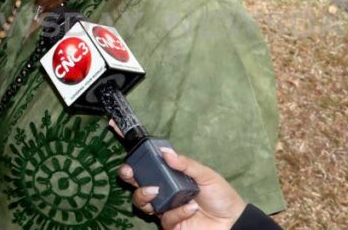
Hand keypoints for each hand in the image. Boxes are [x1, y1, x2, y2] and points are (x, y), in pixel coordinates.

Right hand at [117, 144, 246, 229]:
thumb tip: (165, 152)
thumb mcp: (206, 175)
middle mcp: (163, 189)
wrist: (233, 223)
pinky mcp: (169, 223)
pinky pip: (163, 216)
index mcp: (169, 174)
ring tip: (156, 191)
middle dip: (127, 173)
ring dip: (144, 194)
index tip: (114, 128)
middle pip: (135, 180)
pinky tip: (190, 208)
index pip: (147, 160)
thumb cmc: (221, 197)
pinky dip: (177, 212)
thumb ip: (185, 164)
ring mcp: (164, 206)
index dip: (131, 146)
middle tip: (129, 171)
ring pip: (140, 200)